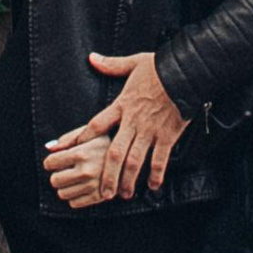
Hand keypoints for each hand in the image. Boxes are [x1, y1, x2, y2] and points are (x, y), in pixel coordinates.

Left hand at [45, 50, 187, 204]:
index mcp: (121, 104)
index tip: (66, 150)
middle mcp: (132, 121)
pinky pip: (160, 159)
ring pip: (135, 160)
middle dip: (107, 175)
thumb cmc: (160, 67)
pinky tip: (153, 186)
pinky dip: (156, 174)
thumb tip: (92, 58)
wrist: (186, 71)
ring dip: (128, 180)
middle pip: (114, 153)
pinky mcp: (168, 135)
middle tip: (103, 192)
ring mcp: (150, 130)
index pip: (95, 125)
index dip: (80, 138)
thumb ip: (111, 65)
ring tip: (124, 194)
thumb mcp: (133, 63)